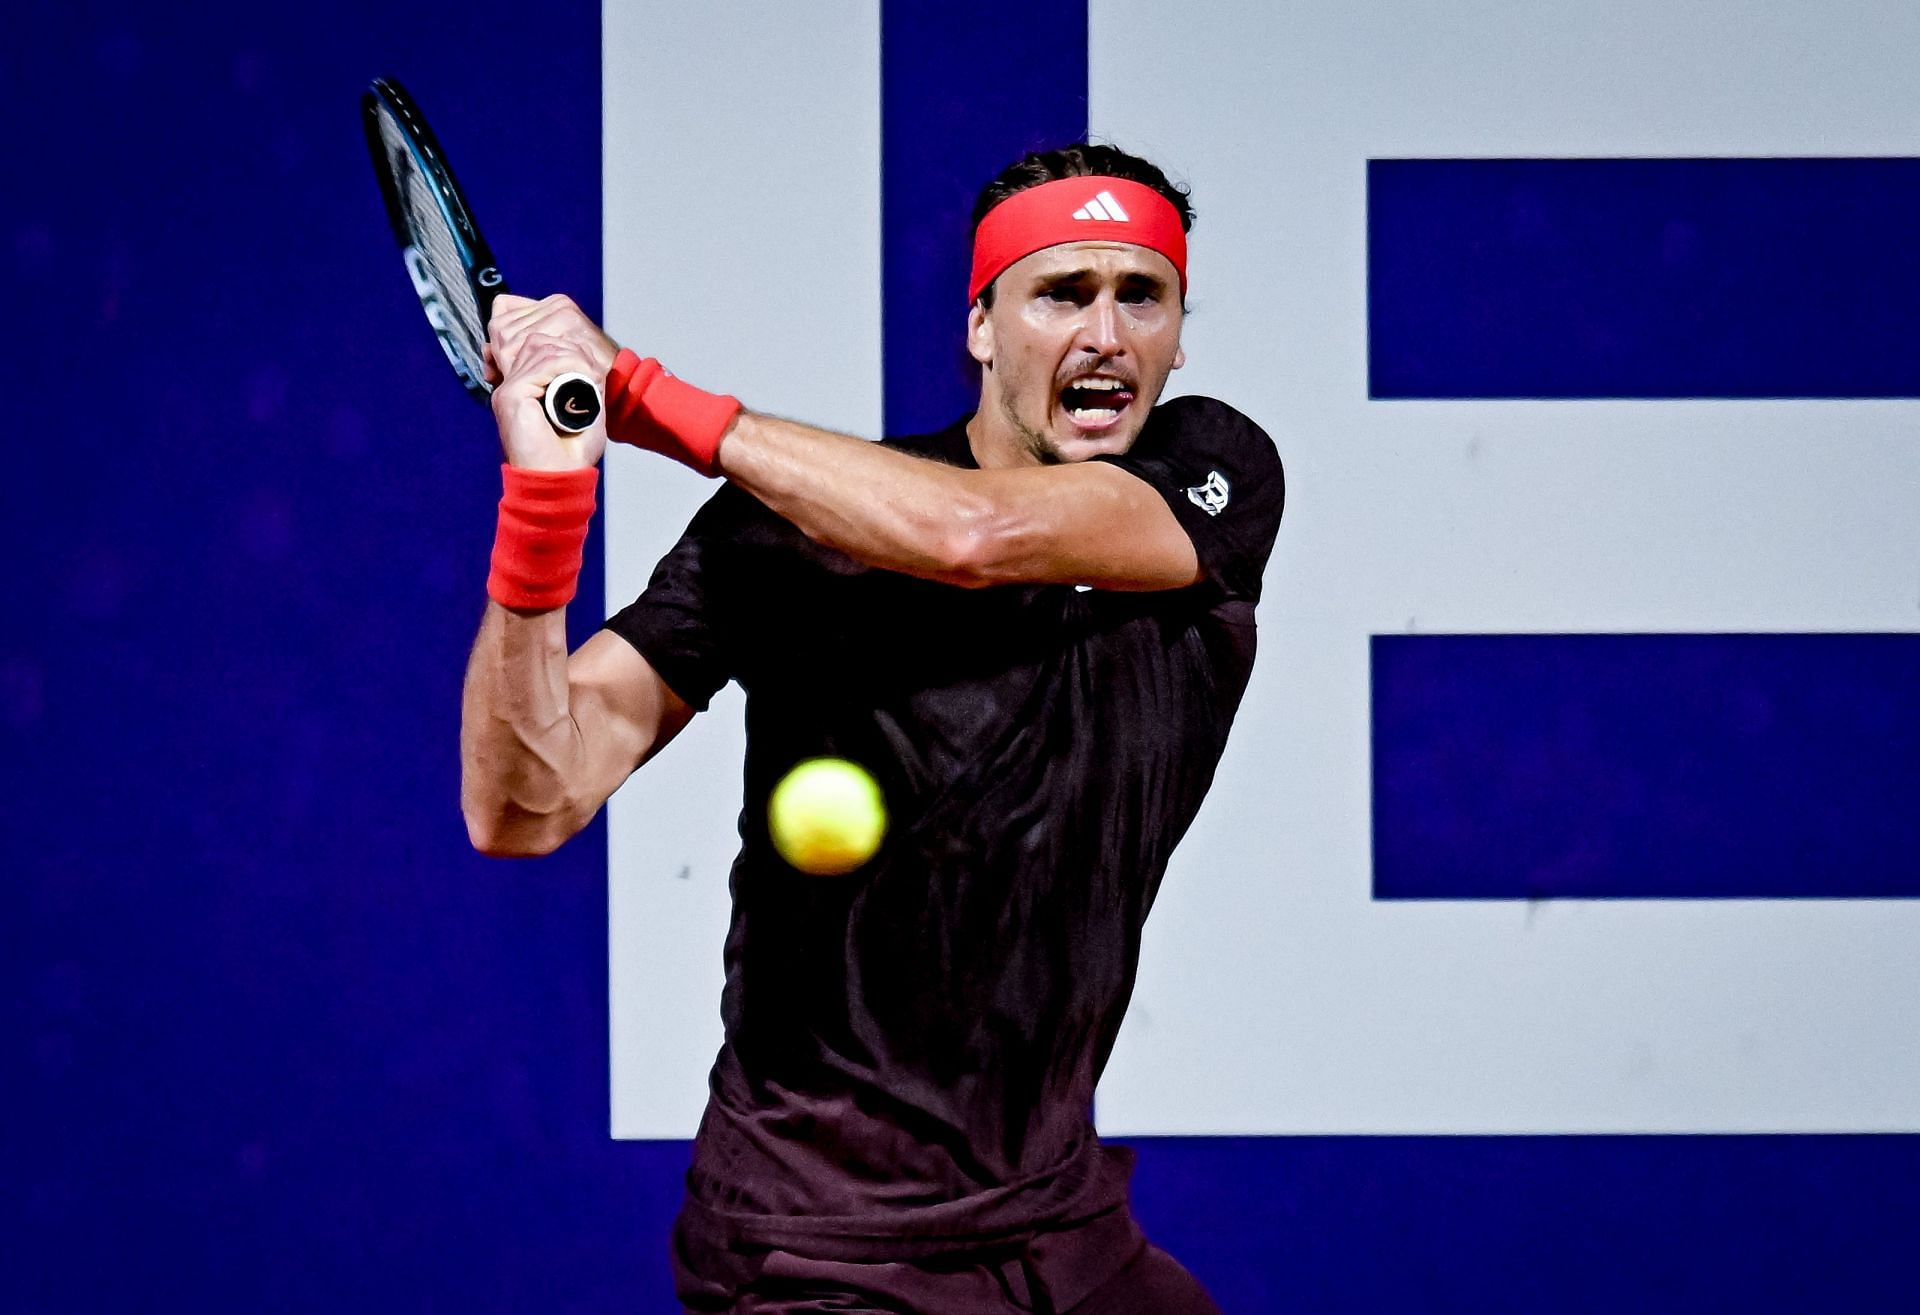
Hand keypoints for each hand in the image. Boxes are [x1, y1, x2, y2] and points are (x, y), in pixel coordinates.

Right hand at [485, 293, 618, 470]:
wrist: (558, 481)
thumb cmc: (570, 454)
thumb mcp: (583, 410)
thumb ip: (581, 382)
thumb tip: (586, 354)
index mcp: (524, 388)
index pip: (539, 346)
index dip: (569, 350)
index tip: (593, 370)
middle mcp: (512, 385)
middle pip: (540, 341)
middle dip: (573, 351)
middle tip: (594, 375)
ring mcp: (508, 389)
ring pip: (542, 348)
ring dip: (574, 358)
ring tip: (591, 380)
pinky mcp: (511, 395)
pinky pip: (542, 364)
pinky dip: (568, 366)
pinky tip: (582, 381)